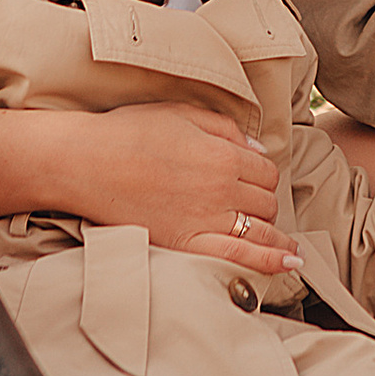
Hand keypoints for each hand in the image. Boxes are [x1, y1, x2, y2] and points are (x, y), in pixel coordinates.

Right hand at [0, 99, 297, 278]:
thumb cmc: (128, 133)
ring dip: (277, 235)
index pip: (265, 168)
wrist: (85, 163)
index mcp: (223, 154)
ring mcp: (206, 220)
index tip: (253, 177)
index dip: (262, 172)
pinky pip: (241, 257)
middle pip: (265, 201)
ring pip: (260, 229)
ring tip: (290, 247)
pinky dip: (271, 261)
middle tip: (252, 205)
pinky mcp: (187, 245)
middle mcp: (221, 189)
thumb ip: (224, 128)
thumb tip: (257, 147)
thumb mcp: (180, 112)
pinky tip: (289, 263)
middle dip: (263, 201)